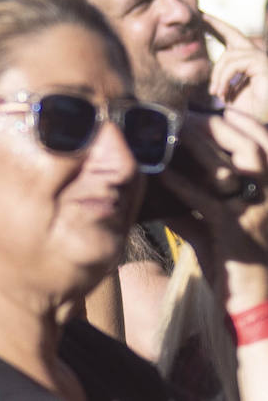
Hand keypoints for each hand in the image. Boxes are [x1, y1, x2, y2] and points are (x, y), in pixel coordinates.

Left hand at [162, 107, 267, 309]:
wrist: (257, 309)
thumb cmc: (235, 266)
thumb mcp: (219, 227)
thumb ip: (196, 201)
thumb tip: (165, 178)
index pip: (266, 142)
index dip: (240, 121)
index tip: (210, 106)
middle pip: (252, 146)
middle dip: (217, 124)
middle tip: (183, 114)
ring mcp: (258, 214)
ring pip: (234, 166)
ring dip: (200, 144)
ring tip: (169, 130)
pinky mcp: (236, 234)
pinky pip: (206, 200)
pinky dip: (181, 181)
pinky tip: (158, 170)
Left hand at [204, 13, 267, 122]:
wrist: (262, 122)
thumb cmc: (249, 110)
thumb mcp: (227, 90)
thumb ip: (219, 77)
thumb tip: (201, 66)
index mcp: (248, 62)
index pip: (231, 40)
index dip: (217, 29)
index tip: (202, 20)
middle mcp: (256, 57)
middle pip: (234, 33)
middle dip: (216, 24)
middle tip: (200, 15)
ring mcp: (261, 59)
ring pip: (228, 56)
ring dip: (217, 75)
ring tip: (216, 93)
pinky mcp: (262, 64)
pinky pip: (234, 63)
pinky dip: (224, 77)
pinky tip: (222, 92)